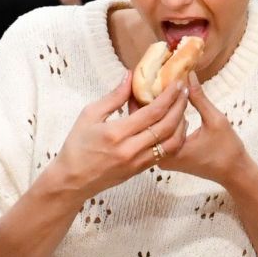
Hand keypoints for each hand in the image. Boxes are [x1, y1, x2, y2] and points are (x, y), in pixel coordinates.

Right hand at [47, 72, 188, 202]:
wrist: (73, 180)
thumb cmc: (77, 145)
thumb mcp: (89, 115)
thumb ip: (114, 97)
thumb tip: (131, 76)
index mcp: (117, 133)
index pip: (152, 112)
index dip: (169, 96)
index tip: (177, 83)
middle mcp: (131, 149)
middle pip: (167, 126)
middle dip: (180, 106)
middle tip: (185, 90)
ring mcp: (138, 162)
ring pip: (172, 143)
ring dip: (181, 124)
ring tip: (183, 108)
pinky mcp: (141, 170)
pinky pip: (166, 154)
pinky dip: (175, 138)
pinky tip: (175, 126)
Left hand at [154, 74, 250, 186]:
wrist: (233, 172)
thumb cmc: (227, 149)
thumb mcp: (215, 120)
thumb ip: (199, 98)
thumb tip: (187, 74)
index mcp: (171, 150)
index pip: (150, 120)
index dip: (146, 97)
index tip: (146, 77)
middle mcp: (161, 158)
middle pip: (144, 127)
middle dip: (144, 102)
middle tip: (143, 79)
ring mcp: (163, 160)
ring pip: (149, 131)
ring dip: (150, 112)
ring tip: (148, 88)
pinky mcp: (167, 158)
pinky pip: (156, 137)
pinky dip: (158, 121)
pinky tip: (158, 105)